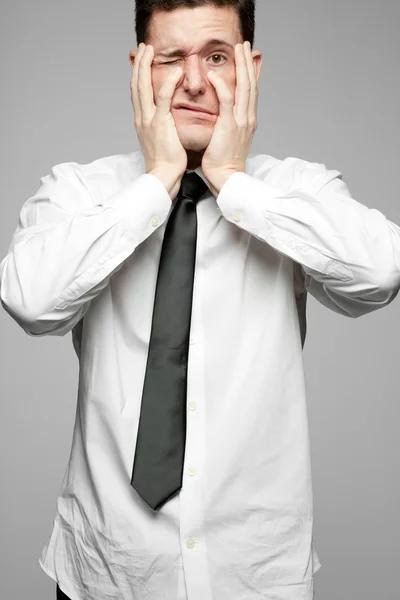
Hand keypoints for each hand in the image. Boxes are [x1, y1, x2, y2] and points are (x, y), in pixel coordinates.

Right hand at [131, 43, 187, 196]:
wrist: (162, 177)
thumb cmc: (165, 164)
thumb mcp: (161, 141)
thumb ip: (161, 126)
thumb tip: (166, 120)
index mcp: (141, 122)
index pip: (136, 93)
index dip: (137, 74)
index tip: (141, 60)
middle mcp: (141, 118)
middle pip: (135, 84)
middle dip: (138, 64)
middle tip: (143, 47)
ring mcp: (148, 120)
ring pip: (142, 86)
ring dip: (146, 66)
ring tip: (150, 50)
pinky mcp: (159, 124)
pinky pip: (162, 98)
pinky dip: (168, 82)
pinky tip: (175, 71)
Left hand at [201, 41, 258, 183]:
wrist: (227, 179)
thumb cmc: (224, 164)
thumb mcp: (230, 140)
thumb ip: (229, 124)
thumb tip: (224, 117)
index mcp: (248, 121)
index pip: (251, 91)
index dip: (251, 73)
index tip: (248, 58)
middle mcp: (248, 118)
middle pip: (251, 84)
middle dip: (248, 62)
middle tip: (245, 45)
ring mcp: (241, 122)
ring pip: (244, 87)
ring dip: (241, 66)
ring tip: (238, 49)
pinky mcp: (229, 126)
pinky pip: (226, 101)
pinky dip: (221, 85)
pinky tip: (215, 74)